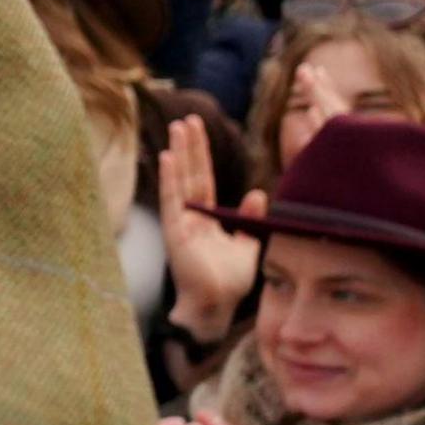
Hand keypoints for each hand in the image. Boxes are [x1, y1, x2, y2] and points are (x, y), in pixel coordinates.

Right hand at [156, 115, 260, 344]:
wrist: (218, 305)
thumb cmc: (229, 282)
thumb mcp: (246, 245)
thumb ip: (249, 219)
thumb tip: (257, 193)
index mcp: (205, 218)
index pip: (201, 179)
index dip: (200, 154)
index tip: (198, 129)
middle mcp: (190, 216)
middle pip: (190, 174)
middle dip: (189, 147)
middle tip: (187, 120)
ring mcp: (181, 223)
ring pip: (180, 181)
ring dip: (179, 154)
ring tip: (178, 129)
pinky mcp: (176, 233)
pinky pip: (172, 201)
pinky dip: (170, 179)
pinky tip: (168, 158)